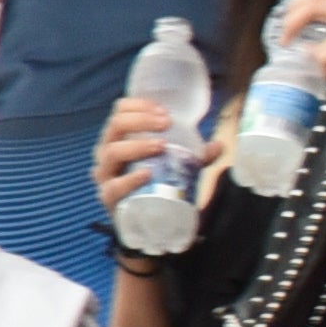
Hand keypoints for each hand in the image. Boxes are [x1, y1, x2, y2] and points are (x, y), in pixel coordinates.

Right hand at [94, 98, 221, 212]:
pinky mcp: (108, 198)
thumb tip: (219, 145)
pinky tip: (147, 174)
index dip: (139, 105)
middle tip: (166, 123)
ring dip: (138, 145)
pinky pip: (114, 186)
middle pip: (116, 126)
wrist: (146, 221)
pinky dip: (130, 179)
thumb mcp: (177, 164)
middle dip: (141, 120)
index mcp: (120, 138)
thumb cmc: (156, 183)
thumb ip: (196, 156)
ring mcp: (106, 175)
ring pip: (113, 152)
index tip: (164, 110)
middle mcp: (107, 152)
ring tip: (161, 145)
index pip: (120, 111)